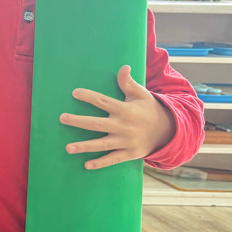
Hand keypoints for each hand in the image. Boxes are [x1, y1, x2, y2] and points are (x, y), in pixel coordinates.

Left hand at [60, 65, 176, 169]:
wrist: (168, 131)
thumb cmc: (149, 109)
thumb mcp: (141, 95)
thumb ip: (128, 83)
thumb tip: (124, 67)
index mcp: (126, 110)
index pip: (104, 102)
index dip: (89, 97)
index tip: (74, 93)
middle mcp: (124, 126)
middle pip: (98, 124)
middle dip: (79, 122)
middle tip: (62, 118)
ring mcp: (126, 142)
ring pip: (102, 144)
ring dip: (85, 146)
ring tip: (68, 148)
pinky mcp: (129, 154)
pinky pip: (112, 159)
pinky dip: (100, 163)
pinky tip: (86, 165)